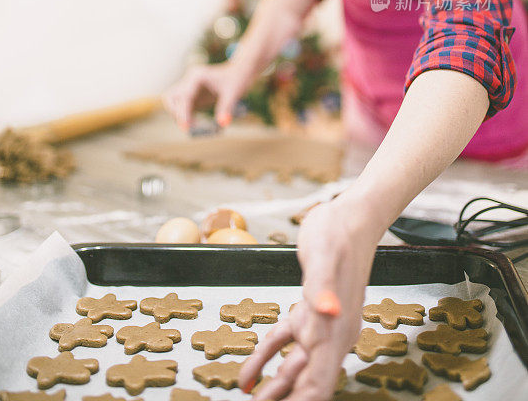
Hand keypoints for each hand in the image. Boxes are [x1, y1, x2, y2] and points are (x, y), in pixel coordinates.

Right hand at [161, 61, 247, 130]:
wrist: (240, 71)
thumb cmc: (237, 79)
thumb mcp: (234, 93)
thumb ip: (226, 107)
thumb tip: (222, 123)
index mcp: (197, 76)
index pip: (184, 96)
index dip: (182, 113)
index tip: (185, 128)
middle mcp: (189, 80)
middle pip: (171, 97)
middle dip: (176, 113)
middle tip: (187, 126)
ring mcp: (189, 87)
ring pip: (172, 101)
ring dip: (178, 114)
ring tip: (193, 125)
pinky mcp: (192, 94)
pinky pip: (182, 106)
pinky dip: (185, 116)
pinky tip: (196, 123)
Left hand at [238, 193, 382, 400]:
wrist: (350, 214)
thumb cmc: (338, 233)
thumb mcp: (325, 256)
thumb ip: (325, 288)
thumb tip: (328, 313)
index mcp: (336, 329)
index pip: (318, 384)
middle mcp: (332, 333)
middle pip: (306, 385)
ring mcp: (322, 323)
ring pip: (293, 368)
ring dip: (272, 390)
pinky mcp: (310, 309)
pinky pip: (285, 341)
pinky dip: (265, 359)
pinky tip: (247, 375)